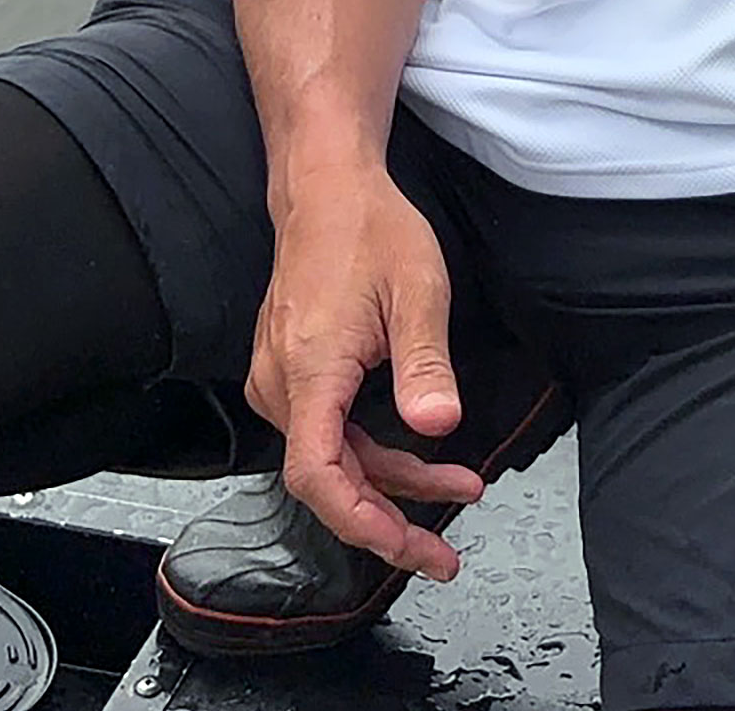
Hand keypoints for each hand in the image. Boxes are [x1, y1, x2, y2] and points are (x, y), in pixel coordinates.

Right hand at [246, 166, 483, 576]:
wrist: (326, 188)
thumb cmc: (368, 227)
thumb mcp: (418, 289)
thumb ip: (426, 363)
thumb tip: (439, 425)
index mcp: (310, 367)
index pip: (318, 475)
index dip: (362, 522)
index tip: (407, 544)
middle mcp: (282, 380)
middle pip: (328, 479)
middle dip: (389, 518)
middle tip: (444, 547)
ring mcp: (280, 377)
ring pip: (330, 458)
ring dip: (388, 482)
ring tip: (454, 487)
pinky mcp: (290, 372)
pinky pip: (325, 431)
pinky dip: (369, 452)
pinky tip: (413, 453)